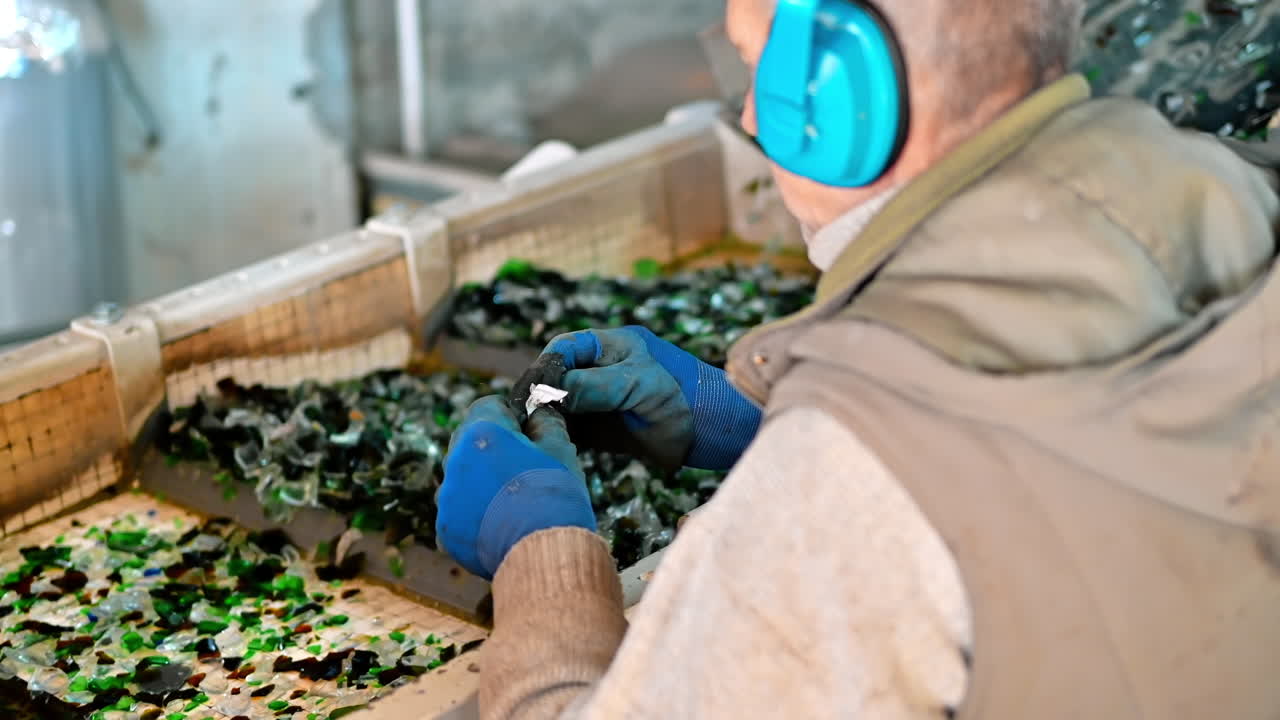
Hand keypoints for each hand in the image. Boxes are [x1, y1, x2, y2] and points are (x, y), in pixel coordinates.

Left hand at [436, 396, 595, 579]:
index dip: (510, 416)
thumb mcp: (561, 449)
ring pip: (462, 478)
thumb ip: (546, 423)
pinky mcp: (446, 530)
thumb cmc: (555, 496)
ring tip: (514, 501)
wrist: (547, 554)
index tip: (526, 431)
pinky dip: (476, 514)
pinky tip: (501, 524)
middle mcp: (455, 461)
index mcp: (481, 433)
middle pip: (470, 441)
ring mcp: (447, 498)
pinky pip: (458, 512)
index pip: (488, 406)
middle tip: (524, 467)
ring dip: (482, 481)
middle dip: (494, 448)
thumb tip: (538, 415)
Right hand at [519, 326, 761, 470]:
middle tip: (524, 416)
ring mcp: (598, 399)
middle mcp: (600, 370)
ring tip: (532, 433)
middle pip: (555, 377)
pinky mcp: (599, 429)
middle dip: (539, 394)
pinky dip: (556, 437)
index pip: (565, 348)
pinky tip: (548, 446)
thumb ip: (596, 386)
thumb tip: (550, 391)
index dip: (546, 366)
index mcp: (611, 346)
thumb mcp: (640, 385)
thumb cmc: (684, 398)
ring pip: (557, 405)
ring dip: (543, 418)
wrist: (712, 434)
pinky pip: (568, 429)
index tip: (534, 390)